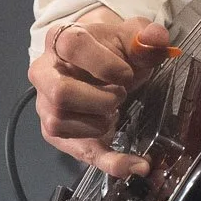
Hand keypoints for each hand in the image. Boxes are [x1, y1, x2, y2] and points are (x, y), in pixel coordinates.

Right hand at [29, 7, 171, 178]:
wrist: (100, 65)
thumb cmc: (111, 50)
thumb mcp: (131, 38)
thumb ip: (147, 36)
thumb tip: (155, 38)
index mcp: (60, 40)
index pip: (72, 46)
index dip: (104, 63)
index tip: (126, 74)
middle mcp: (44, 73)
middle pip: (60, 93)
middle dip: (100, 100)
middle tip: (119, 95)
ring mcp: (46, 104)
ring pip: (60, 123)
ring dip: (99, 124)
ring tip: (113, 112)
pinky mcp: (56, 132)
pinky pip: (77, 152)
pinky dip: (111, 161)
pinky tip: (135, 164)